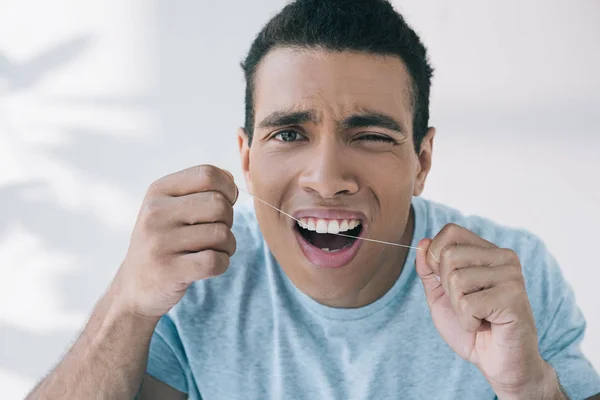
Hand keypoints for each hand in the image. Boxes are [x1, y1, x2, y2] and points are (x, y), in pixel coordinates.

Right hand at [112, 165, 237, 319]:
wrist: (135, 287)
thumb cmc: (164, 241)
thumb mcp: (171, 207)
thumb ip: (201, 189)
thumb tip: (230, 179)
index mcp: (158, 190)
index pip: (207, 174)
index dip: (228, 188)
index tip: (226, 203)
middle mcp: (155, 212)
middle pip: (219, 204)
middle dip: (228, 220)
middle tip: (216, 233)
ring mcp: (159, 242)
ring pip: (221, 234)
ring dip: (227, 245)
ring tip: (211, 250)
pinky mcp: (169, 270)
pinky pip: (216, 261)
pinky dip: (222, 263)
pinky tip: (208, 266)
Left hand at [415, 223, 558, 397]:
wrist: (500, 364)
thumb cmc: (473, 329)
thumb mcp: (441, 296)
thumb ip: (429, 270)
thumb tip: (422, 243)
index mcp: (488, 252)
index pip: (451, 231)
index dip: (436, 255)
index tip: (446, 282)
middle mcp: (504, 257)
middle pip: (449, 255)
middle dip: (447, 287)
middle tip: (468, 305)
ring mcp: (511, 275)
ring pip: (456, 279)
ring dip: (458, 307)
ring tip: (479, 316)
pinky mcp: (514, 297)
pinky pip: (468, 304)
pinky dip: (468, 321)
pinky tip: (486, 325)